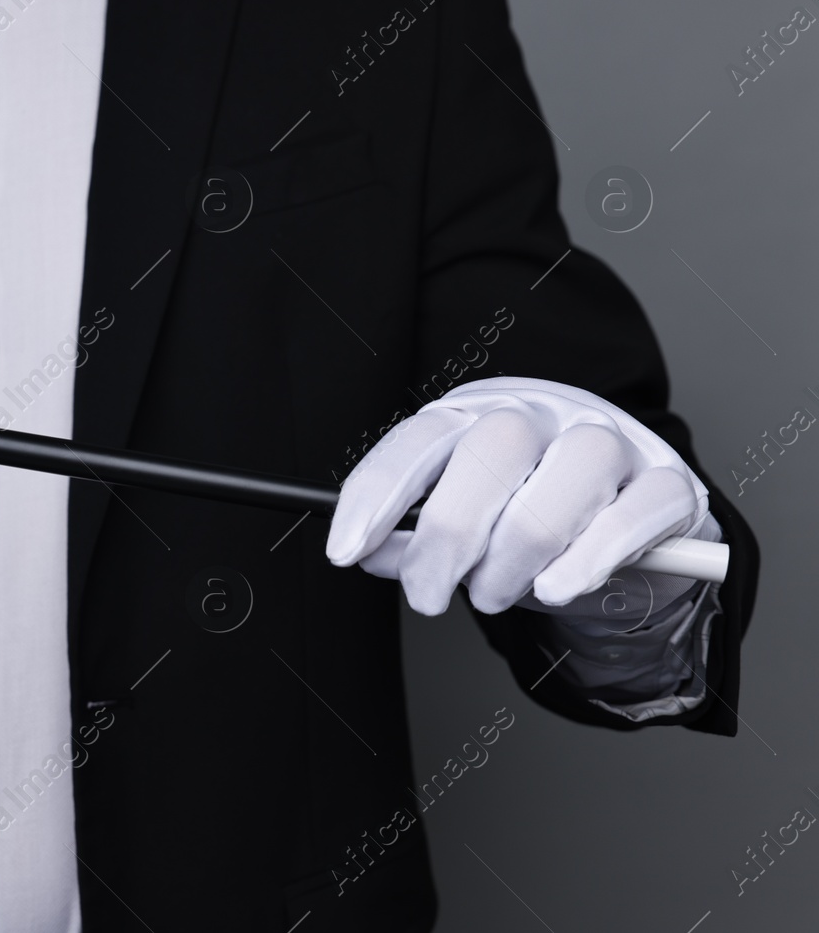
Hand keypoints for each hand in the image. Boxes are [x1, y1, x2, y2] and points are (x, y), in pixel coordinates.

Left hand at [325, 378, 720, 617]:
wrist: (631, 530)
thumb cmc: (528, 524)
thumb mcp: (463, 531)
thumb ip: (410, 541)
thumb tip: (369, 553)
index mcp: (478, 415)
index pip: (420, 440)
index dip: (376, 495)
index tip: (344, 552)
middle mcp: (542, 416)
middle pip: (489, 455)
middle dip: (446, 540)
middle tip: (429, 597)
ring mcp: (609, 444)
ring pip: (555, 494)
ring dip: (513, 564)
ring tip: (497, 595)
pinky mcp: (667, 486)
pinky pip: (630, 519)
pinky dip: (587, 562)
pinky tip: (557, 589)